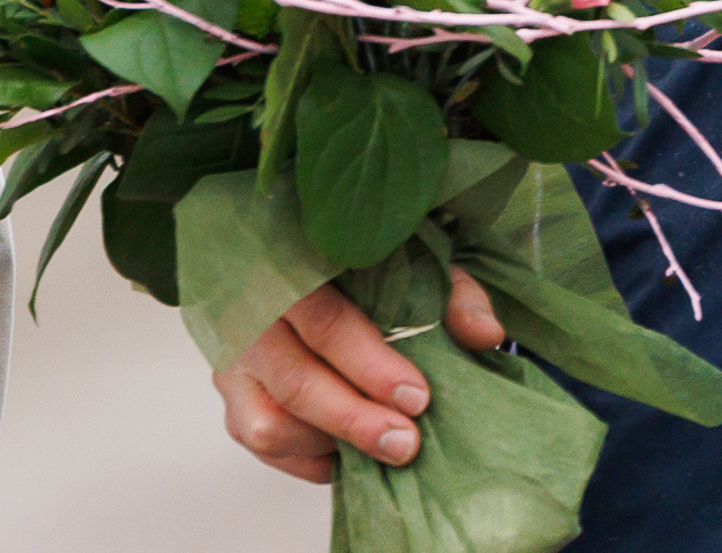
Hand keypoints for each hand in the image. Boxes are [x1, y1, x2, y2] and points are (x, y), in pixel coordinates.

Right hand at [214, 270, 505, 481]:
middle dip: (355, 420)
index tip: (418, 398)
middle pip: (296, 383)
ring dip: (329, 445)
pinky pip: (261, 445)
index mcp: (294, 275)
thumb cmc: (365, 269)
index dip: (372, 367)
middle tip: (406, 443)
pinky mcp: (234, 402)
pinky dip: (308, 458)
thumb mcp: (415, 264)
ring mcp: (234, 366)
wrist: (308, 270)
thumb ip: (453, 296)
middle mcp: (251, 322)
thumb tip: (487, 336)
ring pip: (268, 424)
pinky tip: (351, 455)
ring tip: (384, 450)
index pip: (327, 325)